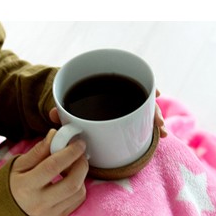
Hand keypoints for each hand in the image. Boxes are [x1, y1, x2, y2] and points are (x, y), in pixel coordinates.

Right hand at [9, 130, 87, 215]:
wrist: (6, 212)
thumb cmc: (13, 184)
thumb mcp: (19, 165)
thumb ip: (38, 151)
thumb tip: (55, 135)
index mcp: (26, 186)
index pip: (53, 167)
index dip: (69, 153)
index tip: (78, 143)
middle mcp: (39, 203)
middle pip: (72, 183)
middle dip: (81, 164)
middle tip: (80, 153)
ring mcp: (50, 213)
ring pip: (78, 193)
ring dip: (81, 175)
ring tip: (72, 166)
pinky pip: (78, 201)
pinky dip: (79, 187)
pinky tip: (71, 179)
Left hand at [48, 89, 166, 136]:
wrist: (65, 95)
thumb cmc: (66, 93)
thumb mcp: (63, 99)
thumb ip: (60, 109)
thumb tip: (55, 114)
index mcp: (106, 79)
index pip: (129, 80)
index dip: (144, 87)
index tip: (157, 94)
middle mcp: (118, 90)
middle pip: (141, 98)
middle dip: (152, 111)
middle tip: (158, 123)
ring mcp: (122, 104)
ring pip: (142, 111)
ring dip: (153, 121)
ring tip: (161, 133)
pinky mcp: (123, 117)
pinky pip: (137, 121)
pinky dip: (145, 128)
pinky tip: (155, 136)